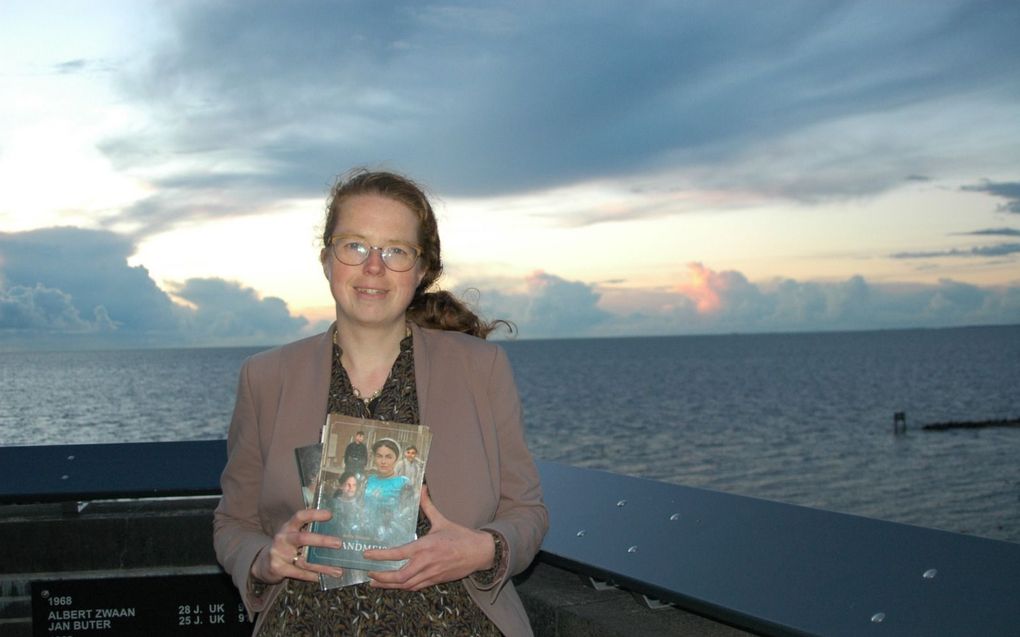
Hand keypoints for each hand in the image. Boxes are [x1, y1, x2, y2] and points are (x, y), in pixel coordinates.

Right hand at [250, 508, 344, 584]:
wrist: (264, 562)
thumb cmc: (287, 545)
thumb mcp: (294, 534)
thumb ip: (309, 531)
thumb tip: (337, 530)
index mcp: (289, 526)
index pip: (300, 516)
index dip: (314, 514)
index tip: (330, 515)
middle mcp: (283, 538)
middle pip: (302, 538)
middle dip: (322, 541)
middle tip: (339, 543)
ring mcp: (279, 554)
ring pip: (304, 560)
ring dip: (323, 566)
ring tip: (338, 570)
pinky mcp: (278, 568)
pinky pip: (299, 573)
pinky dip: (313, 576)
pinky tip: (323, 577)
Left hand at [364, 486, 494, 590]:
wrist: (479, 553)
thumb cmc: (460, 536)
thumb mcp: (442, 520)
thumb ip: (428, 505)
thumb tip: (422, 488)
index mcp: (425, 546)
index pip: (397, 553)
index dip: (380, 555)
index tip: (366, 554)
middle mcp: (425, 563)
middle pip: (399, 576)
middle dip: (381, 577)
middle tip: (369, 573)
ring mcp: (430, 574)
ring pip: (406, 585)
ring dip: (389, 585)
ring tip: (375, 583)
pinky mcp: (435, 580)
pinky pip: (415, 587)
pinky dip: (403, 587)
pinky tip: (395, 585)